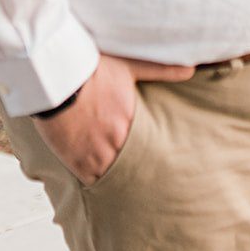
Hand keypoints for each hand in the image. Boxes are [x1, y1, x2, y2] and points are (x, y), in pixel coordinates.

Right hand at [34, 52, 194, 184]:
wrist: (58, 78)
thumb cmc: (92, 69)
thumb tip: (190, 70)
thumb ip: (161, 70)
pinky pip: (89, 180)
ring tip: (123, 184)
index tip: (159, 162)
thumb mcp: (130, 66)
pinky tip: (100, 182)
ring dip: (116, 175)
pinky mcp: (75, 159)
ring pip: (112, 175)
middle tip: (145, 180)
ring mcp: (96, 152)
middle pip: (132, 164)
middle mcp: (117, 140)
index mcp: (132, 121)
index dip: (152, 155)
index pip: (149, 148)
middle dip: (135, 168)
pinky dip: (94, 180)